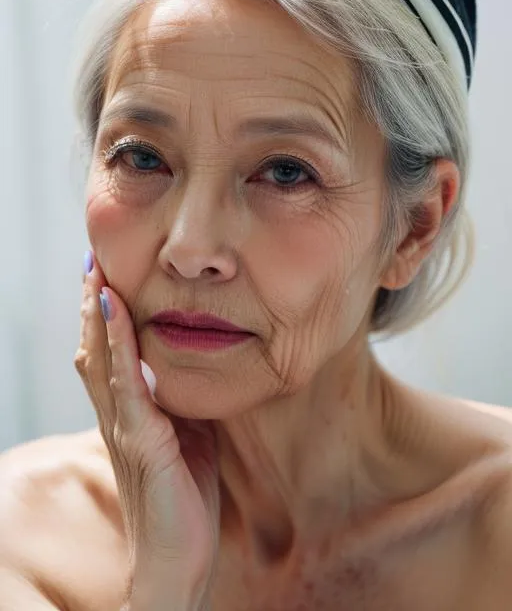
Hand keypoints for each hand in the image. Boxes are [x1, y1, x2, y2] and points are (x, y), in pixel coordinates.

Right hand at [74, 251, 219, 610]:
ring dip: (98, 312)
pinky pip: (127, 381)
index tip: (104, 275)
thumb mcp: (186, 435)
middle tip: (92, 259)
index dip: (104, 316)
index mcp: (128, 413)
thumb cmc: (181, 497)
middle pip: (97, 348)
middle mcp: (117, 415)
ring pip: (103, 358)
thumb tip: (188, 366)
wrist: (177, 559)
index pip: (109, 354)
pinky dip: (119, 342)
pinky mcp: (140, 439)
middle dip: (93, 303)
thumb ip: (179, 402)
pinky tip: (114, 310)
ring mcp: (124, 426)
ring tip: (96, 272)